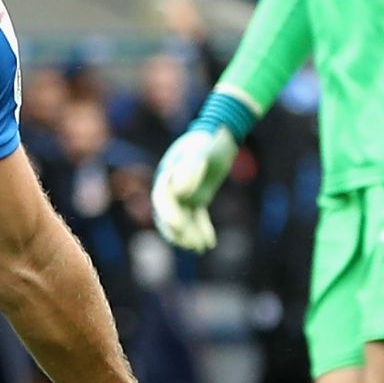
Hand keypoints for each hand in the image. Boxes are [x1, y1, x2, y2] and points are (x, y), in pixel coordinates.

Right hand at [151, 126, 235, 252]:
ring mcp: (184, 194)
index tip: (181, 227)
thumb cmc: (210, 142)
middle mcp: (171, 186)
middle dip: (180, 231)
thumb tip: (179, 192)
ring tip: (201, 248)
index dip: (169, 215)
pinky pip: (195, 217)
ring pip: (182, 219)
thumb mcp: (201, 152)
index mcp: (167, 175)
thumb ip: (190, 169)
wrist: (220, 134)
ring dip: (189, 235)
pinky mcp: (197, 199)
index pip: (163, 200)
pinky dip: (201, 229)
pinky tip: (210, 242)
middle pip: (169, 214)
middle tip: (193, 245)